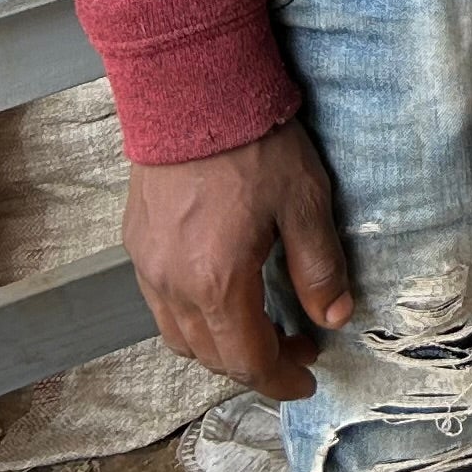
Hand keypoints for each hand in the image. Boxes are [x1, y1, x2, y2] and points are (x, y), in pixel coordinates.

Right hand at [122, 122, 352, 402]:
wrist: (191, 93)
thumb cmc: (252, 144)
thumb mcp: (305, 203)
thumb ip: (319, 267)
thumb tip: (334, 317)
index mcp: (217, 284)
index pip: (247, 360)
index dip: (280, 379)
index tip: (307, 377)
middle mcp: (173, 287)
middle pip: (210, 357)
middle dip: (254, 365)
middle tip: (294, 349)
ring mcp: (148, 267)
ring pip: (179, 337)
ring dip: (219, 347)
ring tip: (259, 327)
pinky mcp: (137, 245)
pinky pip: (160, 305)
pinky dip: (192, 319)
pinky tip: (221, 295)